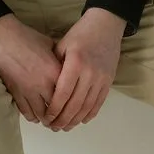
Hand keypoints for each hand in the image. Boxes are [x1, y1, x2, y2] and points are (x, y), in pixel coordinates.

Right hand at [0, 14, 62, 124]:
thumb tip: (70, 66)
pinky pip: (26, 111)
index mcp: (55, 71)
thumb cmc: (27, 37)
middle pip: (56, 109)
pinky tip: (36, 117)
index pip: (69, 95)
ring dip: (47, 121)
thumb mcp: (51, 44)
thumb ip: (61, 59)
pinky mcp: (16, 92)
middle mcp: (43, 84)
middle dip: (61, 118)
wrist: (2, 37)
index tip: (76, 110)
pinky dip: (33, 117)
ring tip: (52, 123)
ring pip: (41, 114)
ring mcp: (28, 90)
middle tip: (65, 122)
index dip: (73, 105)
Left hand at [43, 8, 124, 131]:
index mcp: (75, 63)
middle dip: (63, 119)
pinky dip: (90, 113)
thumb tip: (44, 88)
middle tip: (53, 127)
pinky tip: (81, 120)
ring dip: (76, 120)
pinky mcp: (109, 80)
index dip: (54, 109)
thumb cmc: (79, 34)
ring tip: (65, 127)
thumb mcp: (61, 45)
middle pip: (75, 104)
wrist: (105, 25)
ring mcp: (102, 78)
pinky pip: (99, 102)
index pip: (63, 93)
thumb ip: (54, 67)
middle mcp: (90, 73)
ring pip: (88, 106)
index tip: (46, 118)